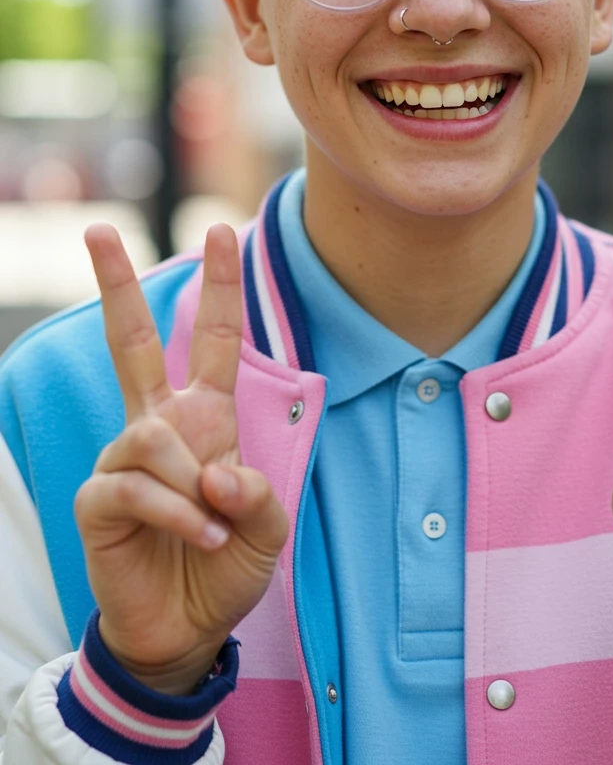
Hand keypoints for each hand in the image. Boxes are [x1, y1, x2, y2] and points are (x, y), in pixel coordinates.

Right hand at [75, 223, 288, 693]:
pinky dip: (175, 512)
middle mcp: (159, 426)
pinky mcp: (98, 499)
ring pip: (150, 435)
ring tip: (212, 526)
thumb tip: (215, 471)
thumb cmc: (225, 568)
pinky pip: (134, 485)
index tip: (225, 230)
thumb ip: (257, 493)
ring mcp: (123, 459)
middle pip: (131, 341)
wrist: (185, 631)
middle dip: (115, 284)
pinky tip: (198, 537)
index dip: (220, 287)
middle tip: (97, 230)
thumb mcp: (267, 529)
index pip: (213, 339)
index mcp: (204, 418)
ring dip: (191, 483)